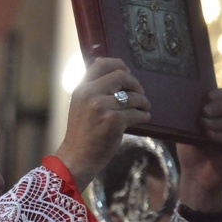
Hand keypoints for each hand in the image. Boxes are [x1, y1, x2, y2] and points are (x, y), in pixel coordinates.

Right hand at [56, 57, 150, 190]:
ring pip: (131, 96)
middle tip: (140, 93)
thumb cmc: (81, 133)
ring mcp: (101, 107)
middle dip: (135, 84)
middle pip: (120, 76)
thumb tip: (112, 73)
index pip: (101, 64)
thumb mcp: (80, 105)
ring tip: (144, 107)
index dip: (118, 64)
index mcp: (81, 88)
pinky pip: (136, 113)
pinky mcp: (113, 121)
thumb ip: (93, 90)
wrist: (77, 157)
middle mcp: (90, 94)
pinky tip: (144, 117)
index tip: (127, 72)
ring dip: (142, 101)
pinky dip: (143, 115)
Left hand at [177, 88, 221, 212]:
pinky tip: (210, 135)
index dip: (219, 94)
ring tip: (204, 124)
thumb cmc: (191, 153)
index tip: (208, 95)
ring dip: (217, 122)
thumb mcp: (187, 131)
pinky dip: (221, 135)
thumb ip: (189, 116)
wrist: (195, 177)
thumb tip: (182, 99)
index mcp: (219, 116)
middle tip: (204, 111)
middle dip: (217, 106)